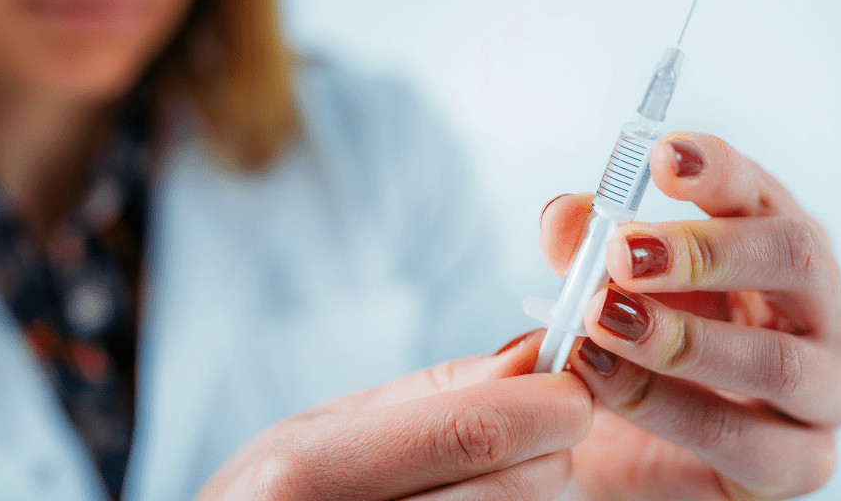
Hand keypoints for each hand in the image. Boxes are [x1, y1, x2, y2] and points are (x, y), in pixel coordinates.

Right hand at [197, 333, 591, 499]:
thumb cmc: (269, 498)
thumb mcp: (321, 428)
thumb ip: (432, 393)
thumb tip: (532, 354)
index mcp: (307, 473)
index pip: (472, 434)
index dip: (546, 404)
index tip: (571, 385)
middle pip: (513, 489)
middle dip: (551, 450)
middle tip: (543, 427)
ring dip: (528, 491)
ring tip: (481, 474)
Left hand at [539, 132, 840, 499]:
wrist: (619, 451)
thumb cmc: (630, 353)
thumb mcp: (596, 293)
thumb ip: (583, 252)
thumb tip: (564, 215)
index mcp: (773, 248)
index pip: (762, 191)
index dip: (716, 168)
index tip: (659, 155)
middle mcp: (818, 310)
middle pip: (798, 258)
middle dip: (705, 251)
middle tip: (623, 253)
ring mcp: (823, 388)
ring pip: (778, 360)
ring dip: (682, 340)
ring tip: (602, 323)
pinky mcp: (801, 462)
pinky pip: (749, 441)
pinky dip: (670, 408)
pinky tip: (610, 384)